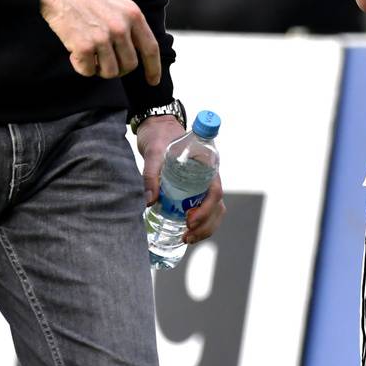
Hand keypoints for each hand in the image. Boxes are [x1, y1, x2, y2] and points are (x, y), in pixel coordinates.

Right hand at [40, 0, 161, 82]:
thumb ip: (130, 24)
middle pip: (129, 65)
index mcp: (133, 15)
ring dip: (99, 69)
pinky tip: (74, 52)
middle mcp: (121, 28)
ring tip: (90, 55)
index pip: (150, 48)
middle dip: (119, 68)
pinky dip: (81, 66)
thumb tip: (137, 51)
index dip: (153, 68)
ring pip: (110, 72)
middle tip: (105, 61)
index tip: (152, 81)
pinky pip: (88, 71)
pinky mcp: (83, 47)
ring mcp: (102, 38)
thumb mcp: (119, 3)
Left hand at [136, 113, 225, 243]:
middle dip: (206, 225)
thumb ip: (151, 174)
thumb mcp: (153, 152)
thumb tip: (148, 201)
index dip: (206, 209)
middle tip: (187, 236)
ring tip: (187, 239)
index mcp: (207, 164)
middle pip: (217, 206)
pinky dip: (199, 223)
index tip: (189, 220)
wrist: (158, 127)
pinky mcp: (194, 189)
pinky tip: (185, 232)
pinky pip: (203, 209)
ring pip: (214, 211)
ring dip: (205, 228)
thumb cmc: (159, 135)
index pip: (215, 191)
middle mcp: (209, 176)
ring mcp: (203, 183)